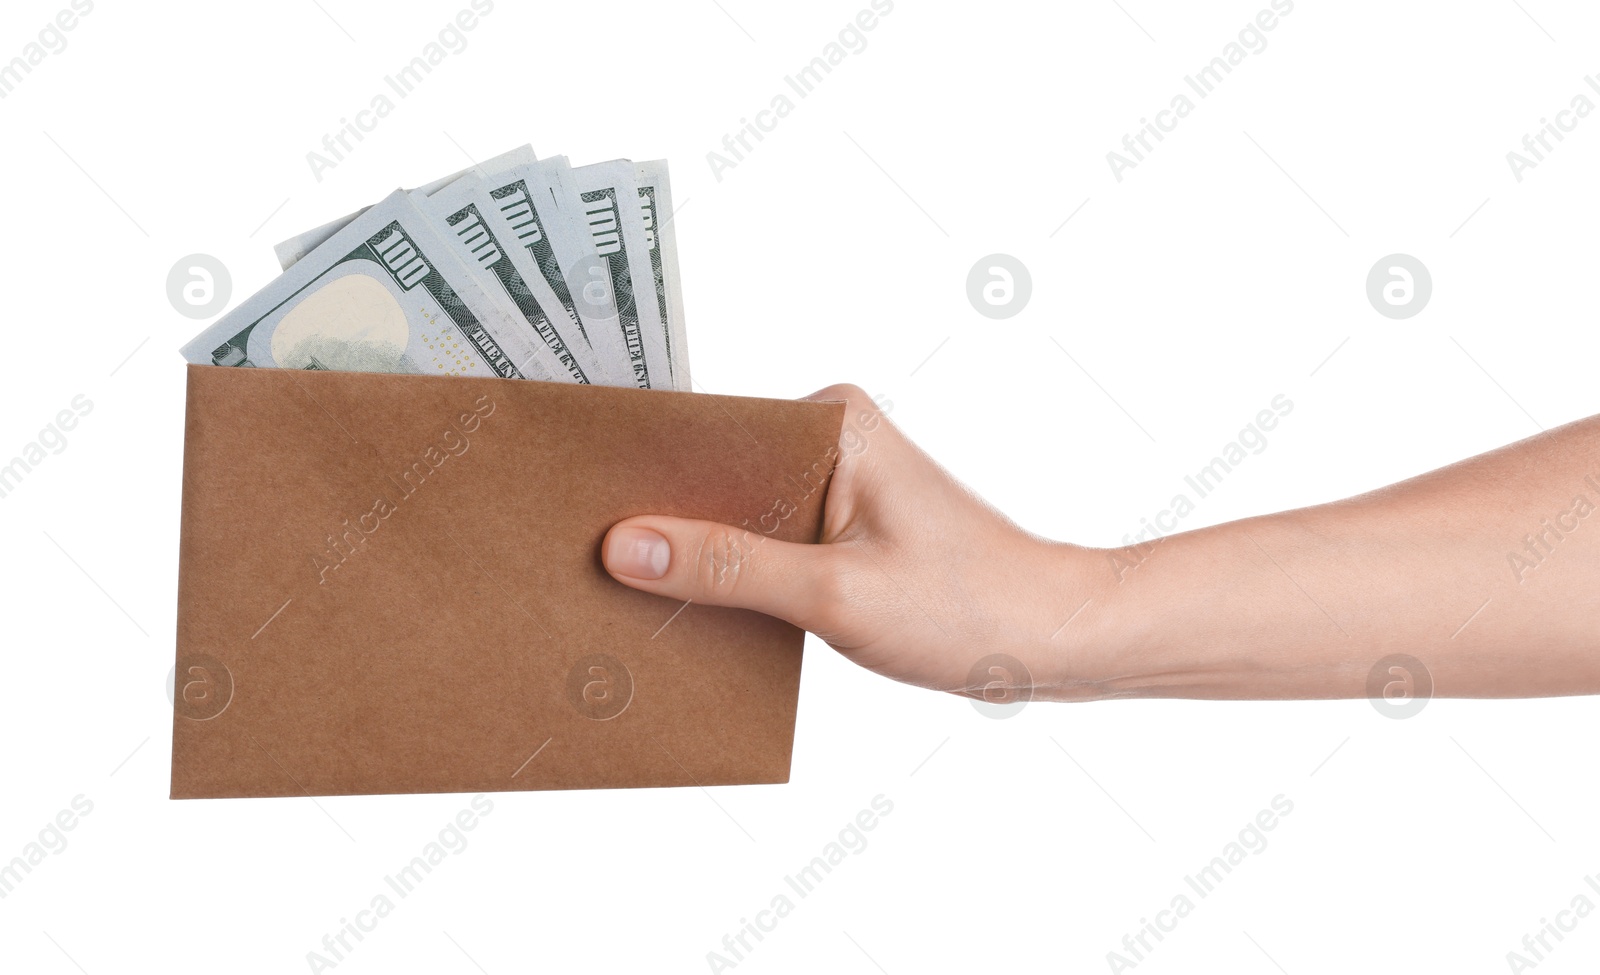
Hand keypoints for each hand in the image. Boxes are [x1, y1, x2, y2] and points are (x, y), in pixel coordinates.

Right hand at [599, 384, 1105, 699]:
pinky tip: (689, 612)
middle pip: (716, 475)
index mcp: (832, 420)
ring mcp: (834, 480)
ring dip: (694, 555)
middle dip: (662, 521)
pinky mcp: (838, 524)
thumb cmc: (965, 607)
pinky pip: (761, 542)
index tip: (579, 510)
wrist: (1046, 640)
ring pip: (734, 515)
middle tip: (587, 564)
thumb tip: (626, 545)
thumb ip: (727, 568)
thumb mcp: (834, 593)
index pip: (710, 435)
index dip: (644, 476)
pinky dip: (730, 576)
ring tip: (628, 595)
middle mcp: (829, 435)